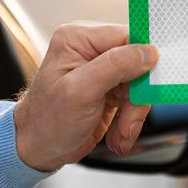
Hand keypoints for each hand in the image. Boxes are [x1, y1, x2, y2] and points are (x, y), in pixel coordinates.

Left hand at [13, 23, 156, 171]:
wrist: (36, 150)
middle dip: (136, 98)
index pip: (128, 37)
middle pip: (137, 64)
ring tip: (121, 134)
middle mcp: (91, 49)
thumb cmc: (46, 121)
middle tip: (129, 123)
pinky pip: (135, 99)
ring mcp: (101, 70)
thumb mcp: (80, 92)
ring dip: (134, 114)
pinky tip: (118, 134)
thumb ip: (114, 66)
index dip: (143, 61)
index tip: (151, 85)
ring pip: (139, 84)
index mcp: (79, 38)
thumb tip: (147, 52)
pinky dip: (130, 120)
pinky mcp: (110, 88)